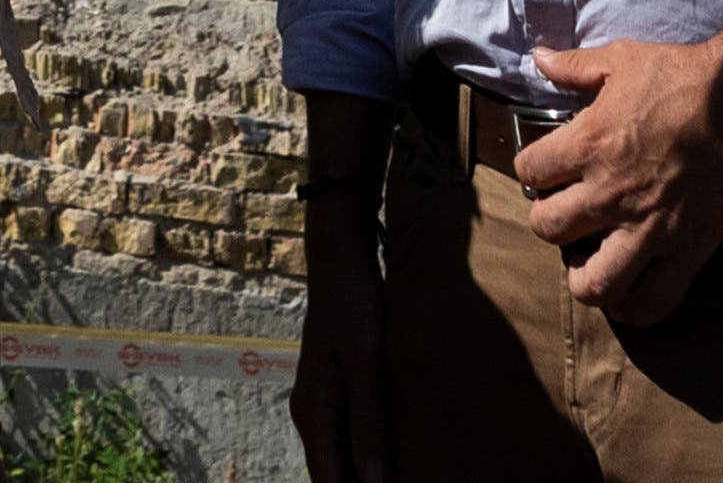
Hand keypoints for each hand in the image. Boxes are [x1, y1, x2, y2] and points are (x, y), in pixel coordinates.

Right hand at [289, 205, 389, 482]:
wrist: (341, 262)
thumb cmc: (354, 307)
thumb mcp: (365, 363)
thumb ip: (369, 422)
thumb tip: (372, 482)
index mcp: (314, 413)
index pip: (328, 482)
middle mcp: (312, 414)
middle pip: (334, 474)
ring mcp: (323, 404)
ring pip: (343, 457)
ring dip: (369, 474)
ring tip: (409, 478)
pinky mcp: (338, 392)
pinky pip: (350, 437)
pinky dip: (370, 452)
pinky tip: (398, 458)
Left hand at [516, 25, 722, 317]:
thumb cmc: (683, 76)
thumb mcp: (621, 59)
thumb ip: (573, 66)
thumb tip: (537, 57)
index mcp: (588, 146)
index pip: (529, 172)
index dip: (532, 170)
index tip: (546, 169)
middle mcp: (609, 194)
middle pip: (548, 229)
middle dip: (549, 221)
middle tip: (566, 213)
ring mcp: (648, 229)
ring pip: (593, 283)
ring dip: (582, 277)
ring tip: (588, 261)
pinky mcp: (687, 250)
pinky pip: (654, 301)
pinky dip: (636, 308)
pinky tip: (629, 293)